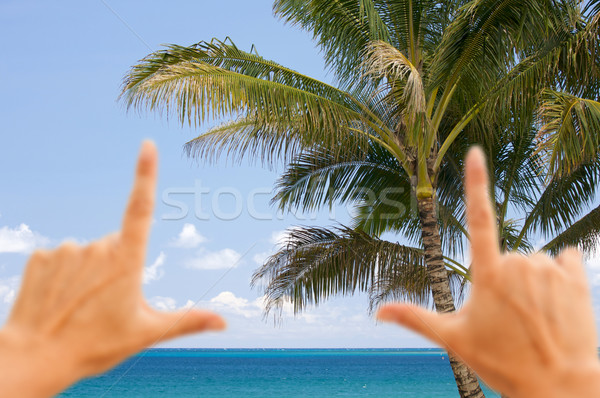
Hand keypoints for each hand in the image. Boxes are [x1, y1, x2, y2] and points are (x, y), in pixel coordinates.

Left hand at [0, 141, 225, 396]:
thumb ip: (187, 321)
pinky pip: (60, 258)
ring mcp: (66, 250)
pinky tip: (59, 299)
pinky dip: (62, 275)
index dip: (145, 173)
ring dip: (88, 273)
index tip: (148, 145)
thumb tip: (224, 324)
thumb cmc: (95, 346)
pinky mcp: (41, 256)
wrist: (34, 359)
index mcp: (126, 260)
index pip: (140, 207)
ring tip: (80, 306)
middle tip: (106, 304)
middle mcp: (96, 247)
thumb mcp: (146, 333)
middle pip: (116, 245)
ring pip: (88, 253)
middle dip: (116, 267)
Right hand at [377, 147, 599, 397]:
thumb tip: (377, 312)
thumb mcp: (453, 340)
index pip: (478, 217)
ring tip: (534, 318)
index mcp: (489, 273)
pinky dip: (559, 276)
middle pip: (506, 256)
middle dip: (504, 280)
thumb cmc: (503, 363)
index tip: (476, 152)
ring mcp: (550, 269)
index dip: (475, 182)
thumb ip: (414, 318)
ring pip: (533, 261)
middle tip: (508, 318)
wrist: (561, 386)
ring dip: (531, 282)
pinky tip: (557, 304)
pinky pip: (564, 259)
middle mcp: (520, 263)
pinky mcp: (576, 277)